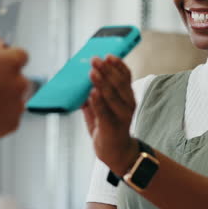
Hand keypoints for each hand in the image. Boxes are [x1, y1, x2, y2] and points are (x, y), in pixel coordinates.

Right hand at [0, 39, 28, 144]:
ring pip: (15, 98)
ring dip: (4, 98)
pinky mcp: (14, 123)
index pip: (21, 55)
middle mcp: (20, 83)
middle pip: (18, 78)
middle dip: (6, 80)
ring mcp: (18, 104)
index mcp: (10, 63)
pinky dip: (1, 115)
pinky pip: (11, 115)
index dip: (8, 59)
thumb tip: (0, 42)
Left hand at [82, 56, 137, 172]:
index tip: (108, 55)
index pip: (126, 77)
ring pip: (113, 96)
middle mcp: (128, 105)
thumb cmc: (108, 127)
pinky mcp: (113, 127)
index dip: (118, 65)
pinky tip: (92, 93)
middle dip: (107, 70)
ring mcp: (122, 116)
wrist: (116, 152)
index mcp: (127, 97)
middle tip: (95, 60)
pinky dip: (98, 102)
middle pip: (119, 83)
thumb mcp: (102, 107)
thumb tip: (79, 81)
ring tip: (92, 73)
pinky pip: (105, 112)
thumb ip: (94, 95)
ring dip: (102, 82)